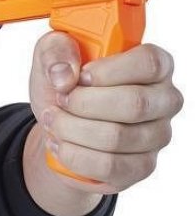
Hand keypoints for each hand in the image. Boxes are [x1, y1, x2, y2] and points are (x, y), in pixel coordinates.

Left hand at [29, 31, 182, 195]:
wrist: (56, 126)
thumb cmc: (64, 86)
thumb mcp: (50, 57)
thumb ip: (55, 49)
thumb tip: (65, 73)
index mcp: (153, 65)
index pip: (149, 63)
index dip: (110, 71)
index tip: (80, 76)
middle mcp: (164, 100)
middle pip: (134, 104)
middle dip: (83, 104)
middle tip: (59, 100)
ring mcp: (157, 136)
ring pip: (117, 138)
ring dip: (71, 129)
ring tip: (53, 120)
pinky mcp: (141, 166)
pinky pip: (109, 165)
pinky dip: (74, 155)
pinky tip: (59, 143)